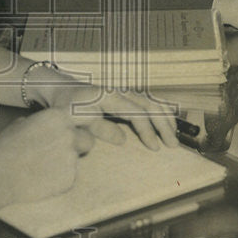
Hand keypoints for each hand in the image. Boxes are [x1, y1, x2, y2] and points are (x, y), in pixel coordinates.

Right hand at [0, 108, 92, 203]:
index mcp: (58, 117)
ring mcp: (72, 158)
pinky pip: (70, 177)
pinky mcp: (70, 179)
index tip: (68, 135)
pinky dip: (60, 179)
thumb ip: (40, 123)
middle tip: (60, 153)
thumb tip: (44, 126)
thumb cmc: (4, 148)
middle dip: (78, 146)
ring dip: (66, 163)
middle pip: (88, 141)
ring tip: (41, 168)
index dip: (74, 129)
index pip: (81, 120)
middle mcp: (70, 135)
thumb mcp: (20, 124)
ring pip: (77, 161)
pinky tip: (41, 179)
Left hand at [41, 83, 178, 151]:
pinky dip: (161, 111)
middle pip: (148, 105)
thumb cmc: (66, 108)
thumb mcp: (76, 121)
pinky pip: (148, 101)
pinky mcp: (125, 96)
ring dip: (165, 118)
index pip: (135, 112)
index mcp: (107, 96)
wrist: (62, 90)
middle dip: (163, 125)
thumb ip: (97, 129)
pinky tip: (169, 122)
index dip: (147, 129)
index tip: (155, 148)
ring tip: (174, 137)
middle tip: (173, 145)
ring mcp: (123, 92)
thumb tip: (123, 140)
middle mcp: (119, 91)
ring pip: (151, 101)